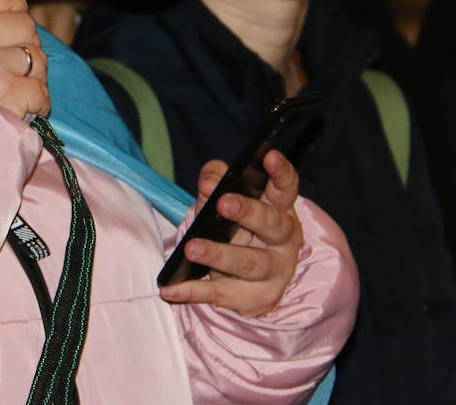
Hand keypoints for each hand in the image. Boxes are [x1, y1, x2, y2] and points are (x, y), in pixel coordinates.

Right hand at [0, 0, 48, 119]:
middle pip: (25, 24)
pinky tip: (20, 111)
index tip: (14, 29)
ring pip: (37, 56)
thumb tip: (18, 13)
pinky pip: (40, 89)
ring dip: (34, 78)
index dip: (15, 8)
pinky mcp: (7, 91)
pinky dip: (37, 104)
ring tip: (13, 94)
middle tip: (12, 72)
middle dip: (28, 48)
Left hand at [160, 149, 302, 316]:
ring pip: (249, 263)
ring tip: (191, 248)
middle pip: (272, 225)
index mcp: (280, 209)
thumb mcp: (225, 201)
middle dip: (248, 212)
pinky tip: (170, 288)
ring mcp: (273, 273)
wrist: (246, 281)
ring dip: (219, 254)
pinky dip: (193, 292)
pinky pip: (221, 294)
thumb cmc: (235, 228)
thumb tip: (210, 183)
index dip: (281, 172)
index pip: (286, 188)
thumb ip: (216, 182)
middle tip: (223, 202)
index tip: (270, 155)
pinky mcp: (253, 299)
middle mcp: (284, 241)